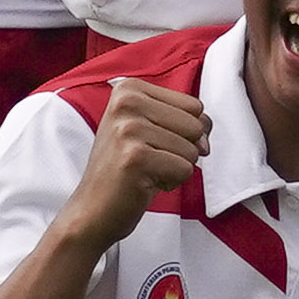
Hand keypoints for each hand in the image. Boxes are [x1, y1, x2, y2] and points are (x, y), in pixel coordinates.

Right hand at [57, 78, 203, 256]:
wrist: (93, 209)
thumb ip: (187, 119)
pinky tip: (143, 183)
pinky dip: (171, 182)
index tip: (152, 142)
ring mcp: (128, 129)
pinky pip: (185, 169)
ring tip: (144, 171)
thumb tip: (205, 137)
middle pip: (197, 124)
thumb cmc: (127, 168)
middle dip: (182, 149)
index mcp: (129, 89)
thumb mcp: (153, 130)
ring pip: (193, 148)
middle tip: (147, 159)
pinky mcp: (135, 157)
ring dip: (175, 167)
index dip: (184, 131)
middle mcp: (125, 103)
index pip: (195, 106)